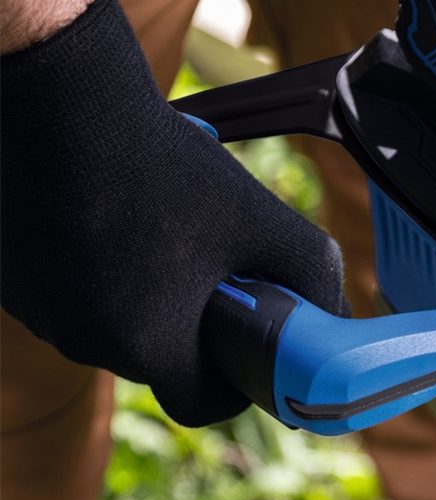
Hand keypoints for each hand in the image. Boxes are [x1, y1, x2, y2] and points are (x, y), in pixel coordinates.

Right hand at [1, 0, 345, 425]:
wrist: (59, 94)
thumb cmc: (165, 162)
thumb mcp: (262, 220)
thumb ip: (313, 277)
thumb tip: (338, 316)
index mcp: (145, 346)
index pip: (202, 405)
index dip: (236, 385)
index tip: (249, 353)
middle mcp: (83, 343)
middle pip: (160, 363)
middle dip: (194, 331)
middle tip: (213, 277)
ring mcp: (40, 314)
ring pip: (114, 330)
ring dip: (145, 301)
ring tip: (161, 236)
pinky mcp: (12, 283)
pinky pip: (72, 299)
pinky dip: (100, 277)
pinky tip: (114, 223)